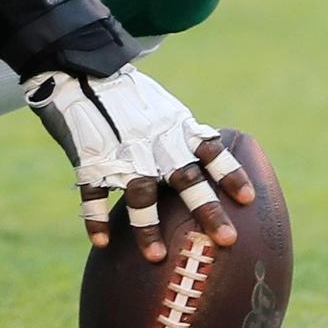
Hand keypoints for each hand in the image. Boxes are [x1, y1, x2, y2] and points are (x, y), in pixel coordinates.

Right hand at [22, 64, 256, 258]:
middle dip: (207, 209)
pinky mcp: (89, 159)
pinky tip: (101, 242)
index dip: (231, 175)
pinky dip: (95, 219)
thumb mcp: (165, 109)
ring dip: (147, 227)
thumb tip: (209, 164)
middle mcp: (155, 143)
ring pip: (140, 194)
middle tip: (227, 239)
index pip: (211, 152)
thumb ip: (183, 137)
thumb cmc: (127, 96)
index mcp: (176, 128)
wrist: (80, 70)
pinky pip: (93, 194)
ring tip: (156, 256)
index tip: (248, 200)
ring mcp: (122, 153)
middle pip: (186, 178)